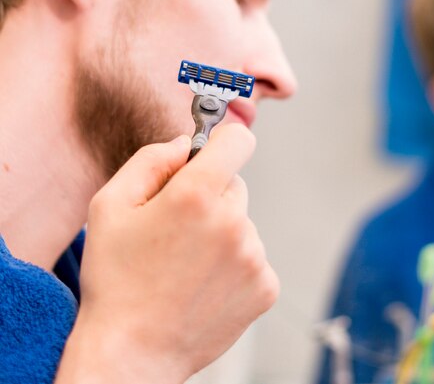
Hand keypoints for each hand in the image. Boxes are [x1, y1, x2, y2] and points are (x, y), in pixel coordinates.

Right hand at [56, 124, 278, 382]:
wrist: (133, 351)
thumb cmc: (115, 280)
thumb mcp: (109, 207)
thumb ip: (150, 160)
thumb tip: (184, 143)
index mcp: (195, 196)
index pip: (238, 140)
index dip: (222, 142)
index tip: (211, 153)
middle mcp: (234, 223)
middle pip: (235, 185)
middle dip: (210, 197)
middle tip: (178, 228)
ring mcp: (254, 257)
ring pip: (244, 224)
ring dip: (223, 234)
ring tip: (187, 265)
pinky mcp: (266, 286)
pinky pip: (254, 257)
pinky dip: (234, 265)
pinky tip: (204, 284)